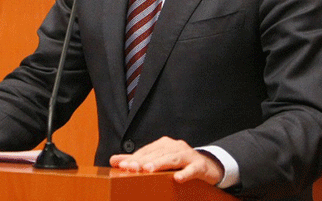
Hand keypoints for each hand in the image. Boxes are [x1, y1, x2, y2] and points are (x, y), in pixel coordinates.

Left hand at [109, 136, 224, 184]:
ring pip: (172, 159)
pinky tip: (177, 178)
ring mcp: (187, 154)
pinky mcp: (199, 165)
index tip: (120, 165)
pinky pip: (192, 169)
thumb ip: (137, 161)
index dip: (133, 158)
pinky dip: (185, 173)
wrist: (207, 166)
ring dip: (160, 164)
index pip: (146, 151)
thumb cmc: (179, 163)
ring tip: (148, 170)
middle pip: (156, 154)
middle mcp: (174, 146)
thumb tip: (114, 160)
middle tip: (130, 168)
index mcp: (163, 144)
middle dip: (142, 161)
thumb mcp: (158, 160)